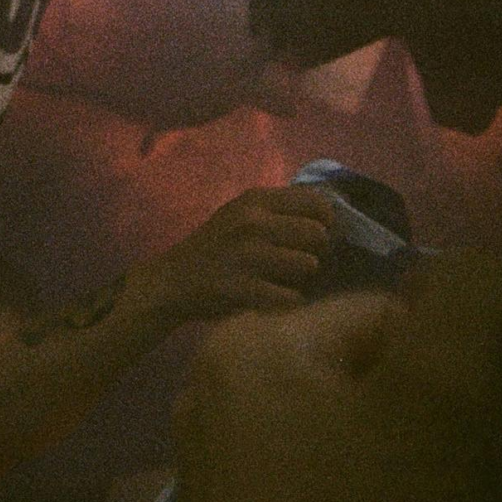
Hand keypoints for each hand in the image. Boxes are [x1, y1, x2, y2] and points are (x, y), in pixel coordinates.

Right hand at [127, 185, 335, 331]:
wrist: (173, 281)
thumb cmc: (214, 247)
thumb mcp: (240, 215)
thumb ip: (277, 211)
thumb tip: (329, 215)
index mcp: (254, 201)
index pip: (314, 202)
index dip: (326, 220)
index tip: (318, 234)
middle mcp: (252, 222)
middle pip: (316, 234)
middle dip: (316, 250)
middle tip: (300, 261)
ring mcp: (246, 255)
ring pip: (307, 264)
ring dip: (302, 277)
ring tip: (285, 279)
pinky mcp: (243, 287)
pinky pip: (290, 296)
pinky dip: (288, 300)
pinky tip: (275, 297)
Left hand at [174, 252, 501, 501]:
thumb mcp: (440, 402)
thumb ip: (465, 308)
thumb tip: (481, 262)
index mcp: (243, 343)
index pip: (383, 315)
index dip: (443, 371)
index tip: (460, 433)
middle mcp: (206, 388)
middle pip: (355, 371)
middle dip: (412, 414)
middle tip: (436, 482)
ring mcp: (206, 460)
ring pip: (334, 429)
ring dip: (388, 459)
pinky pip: (307, 481)